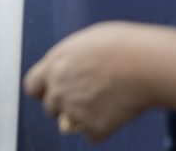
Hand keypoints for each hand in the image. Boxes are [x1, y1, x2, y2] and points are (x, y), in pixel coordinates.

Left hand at [23, 23, 148, 143]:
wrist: (143, 64)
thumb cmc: (121, 46)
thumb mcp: (86, 40)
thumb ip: (71, 58)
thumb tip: (74, 64)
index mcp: (54, 65)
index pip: (32, 85)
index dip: (43, 89)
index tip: (52, 89)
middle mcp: (59, 90)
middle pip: (50, 107)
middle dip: (64, 103)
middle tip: (87, 94)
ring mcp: (74, 110)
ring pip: (70, 123)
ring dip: (82, 117)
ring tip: (105, 100)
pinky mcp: (93, 127)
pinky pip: (93, 135)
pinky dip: (103, 128)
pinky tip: (116, 112)